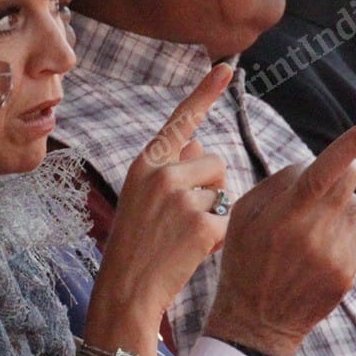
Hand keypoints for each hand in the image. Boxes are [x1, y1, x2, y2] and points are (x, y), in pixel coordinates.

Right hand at [95, 64, 232, 322]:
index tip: (228, 66)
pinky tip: (193, 251)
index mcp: (145, 163)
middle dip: (210, 187)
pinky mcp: (202, 225)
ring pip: (223, 190)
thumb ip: (170, 168)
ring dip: (214, 212)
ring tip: (183, 236)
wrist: (127, 290)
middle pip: (213, 162)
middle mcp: (162, 174)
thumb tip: (199, 142)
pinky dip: (217, 238)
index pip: (182, 121)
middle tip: (182, 219)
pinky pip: (228, 219)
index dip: (206, 93)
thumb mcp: (143, 198)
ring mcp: (182, 199)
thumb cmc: (137, 245)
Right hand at [204, 120, 355, 355]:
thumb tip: (313, 165)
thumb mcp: (242, 217)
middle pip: (348, 181)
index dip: (349, 146)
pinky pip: (354, 236)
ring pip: (352, 207)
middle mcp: (315, 233)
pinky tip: (313, 255)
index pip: (323, 172)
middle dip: (339, 172)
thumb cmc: (244, 261)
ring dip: (336, 208)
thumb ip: (278, 184)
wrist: (257, 322)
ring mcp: (335, 254)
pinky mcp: (348, 272)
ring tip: (305, 233)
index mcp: (286, 216)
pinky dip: (338, 236)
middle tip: (316, 187)